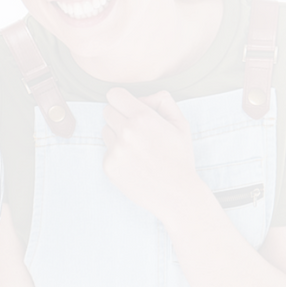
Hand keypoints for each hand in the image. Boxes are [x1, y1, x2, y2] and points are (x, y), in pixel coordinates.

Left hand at [101, 89, 203, 220]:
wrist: (175, 192)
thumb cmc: (179, 156)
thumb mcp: (180, 123)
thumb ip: (162, 101)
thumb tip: (141, 97)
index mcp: (142, 117)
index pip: (114, 95)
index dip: (120, 99)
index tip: (126, 105)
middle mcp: (125, 132)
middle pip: (106, 111)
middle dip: (119, 115)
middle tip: (135, 128)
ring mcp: (115, 150)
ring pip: (105, 130)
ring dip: (117, 134)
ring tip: (138, 147)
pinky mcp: (108, 166)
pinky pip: (106, 150)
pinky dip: (117, 153)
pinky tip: (134, 162)